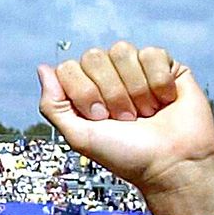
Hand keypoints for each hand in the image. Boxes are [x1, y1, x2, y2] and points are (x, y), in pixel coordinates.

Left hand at [38, 42, 213, 203]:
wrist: (170, 163)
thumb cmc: (126, 155)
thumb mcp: (78, 136)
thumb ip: (53, 105)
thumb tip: (43, 68)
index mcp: (85, 91)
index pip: (69, 68)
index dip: (84, 93)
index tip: (100, 119)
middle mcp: (109, 77)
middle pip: (94, 56)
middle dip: (109, 93)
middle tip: (124, 119)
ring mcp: (136, 69)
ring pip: (122, 51)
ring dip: (134, 89)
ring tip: (144, 113)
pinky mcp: (166, 67)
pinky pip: (153, 54)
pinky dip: (158, 82)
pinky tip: (164, 102)